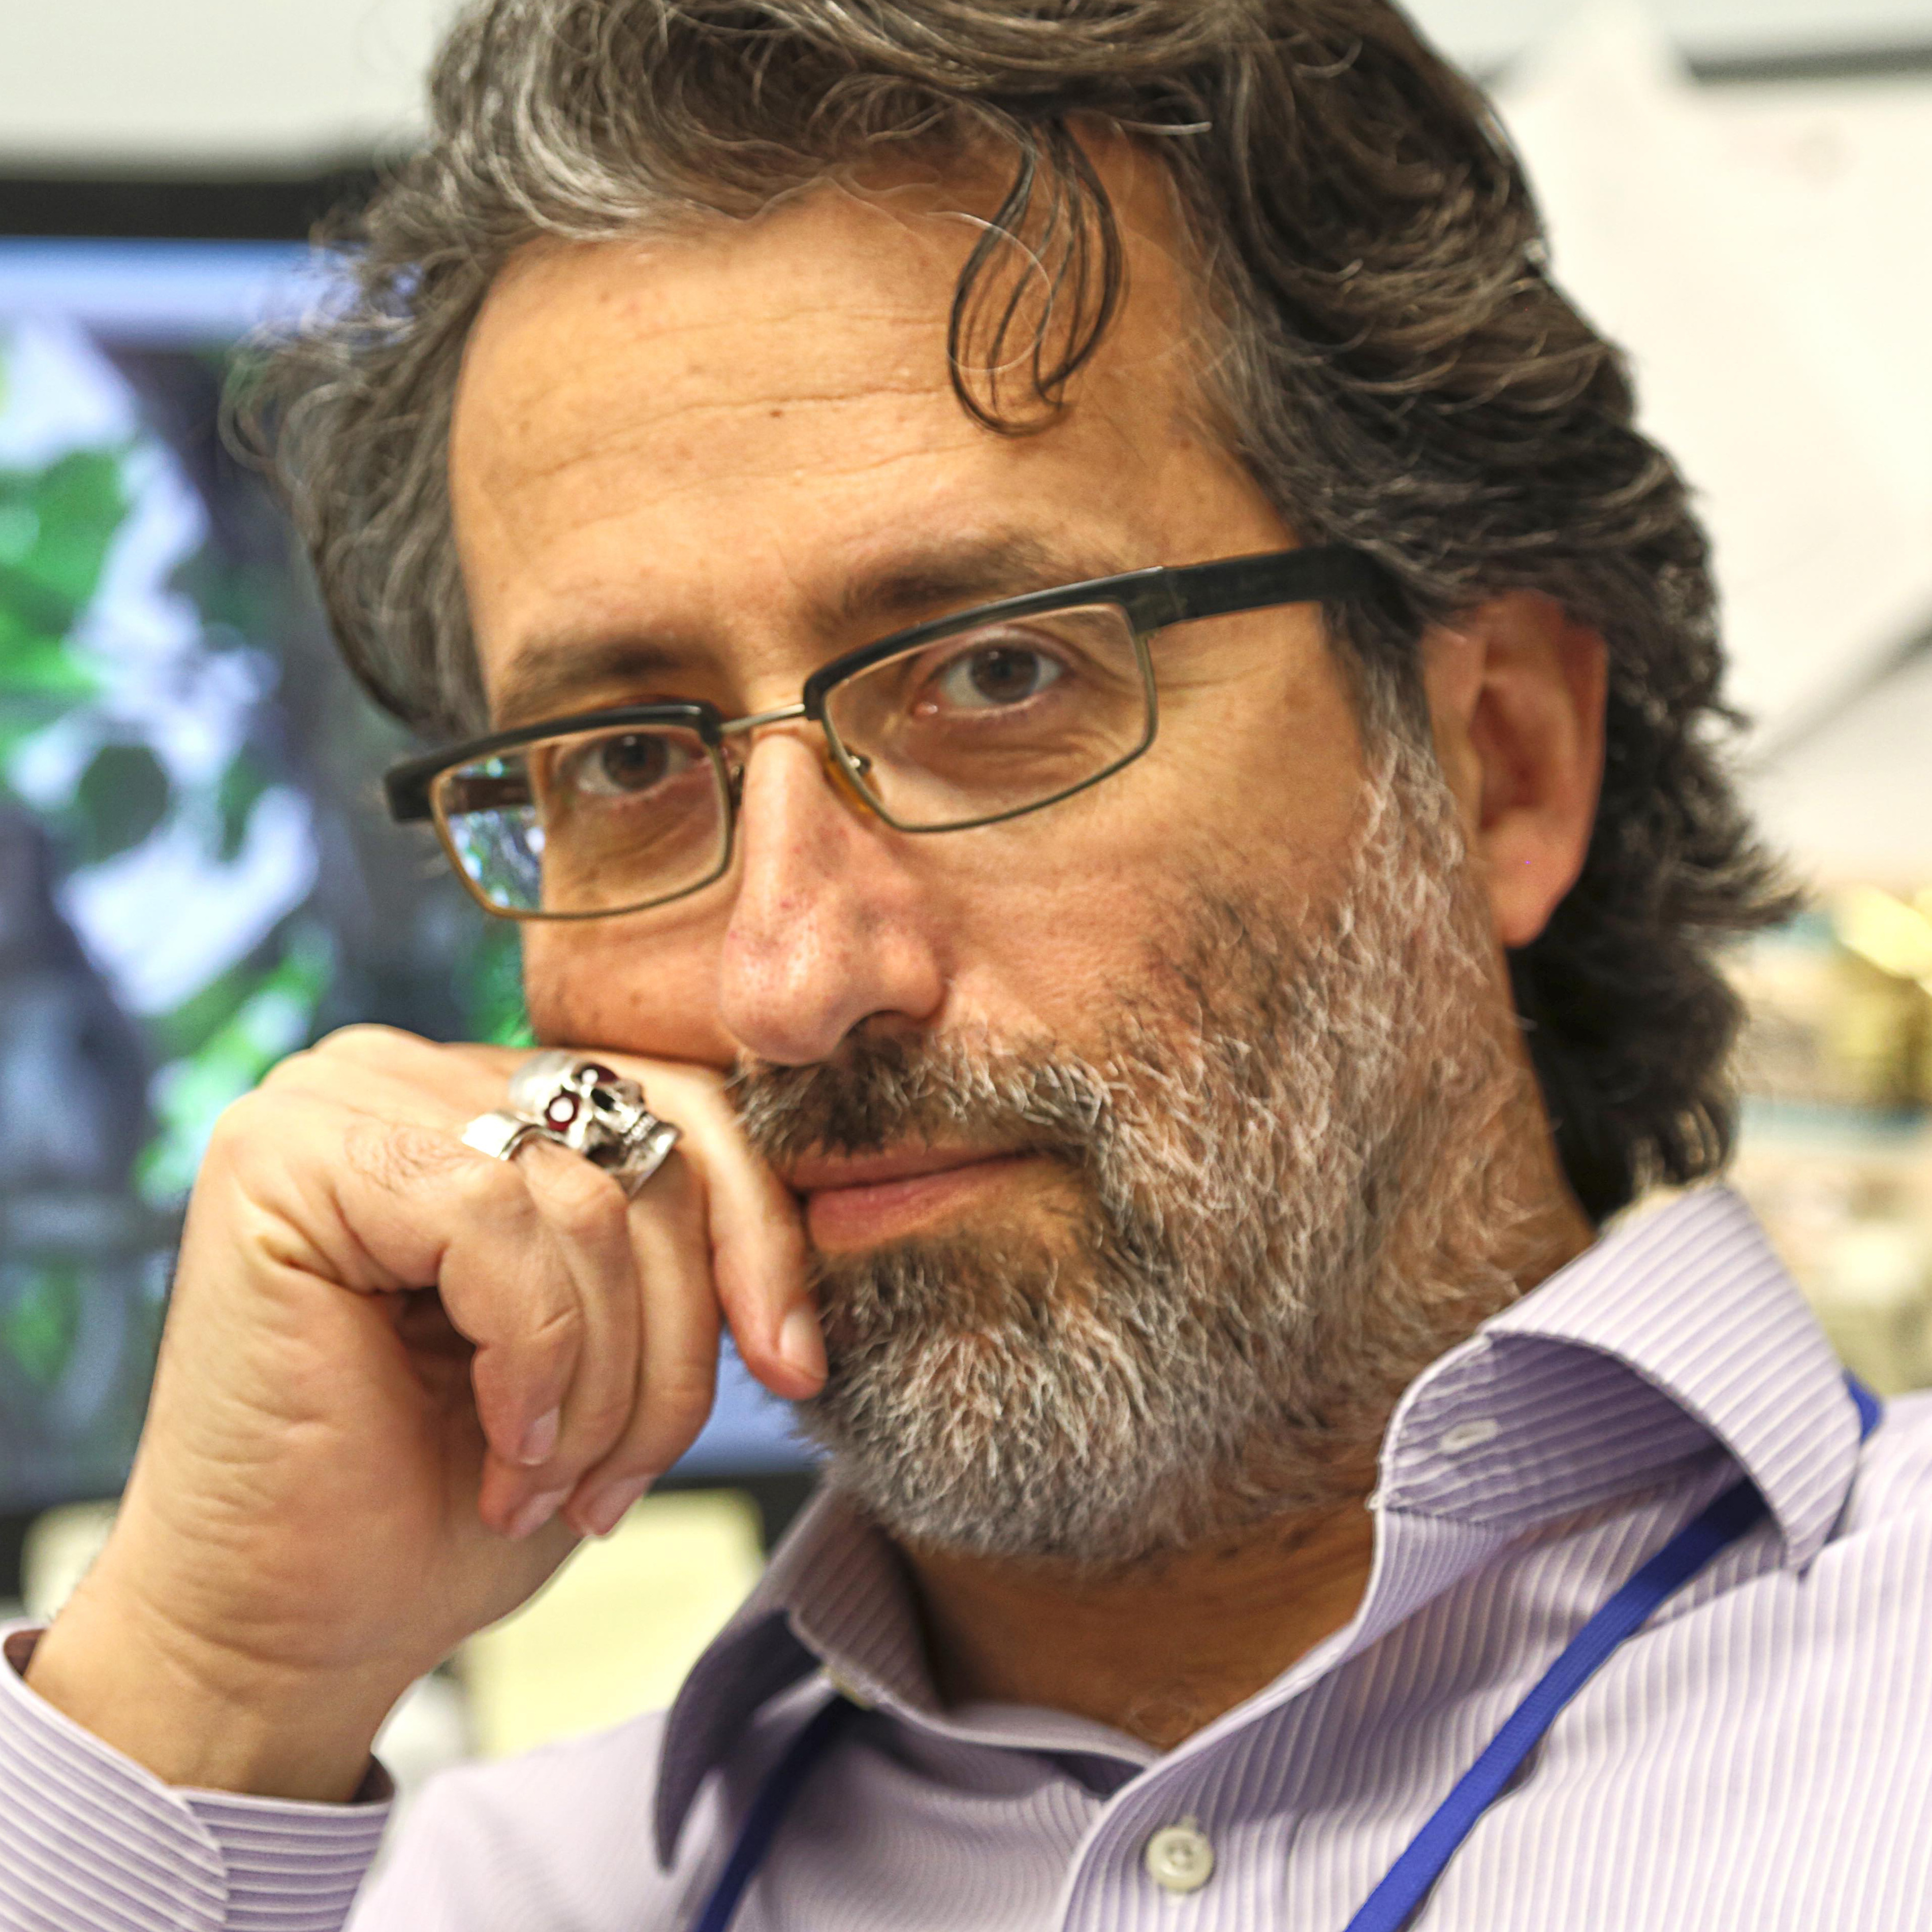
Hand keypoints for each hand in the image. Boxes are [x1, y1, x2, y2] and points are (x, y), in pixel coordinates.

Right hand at [23, 1027, 822, 1799]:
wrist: (289, 1634)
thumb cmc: (451, 1499)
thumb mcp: (617, 1353)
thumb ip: (679, 1249)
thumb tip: (827, 1197)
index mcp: (489, 1101)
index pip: (682, 1107)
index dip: (758, 1239)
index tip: (792, 1371)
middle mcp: (413, 1071)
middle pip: (651, 1147)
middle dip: (676, 1340)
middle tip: (623, 1483)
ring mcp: (342, 1096)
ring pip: (589, 1200)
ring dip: (601, 1380)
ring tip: (547, 1485)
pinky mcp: (287, 1154)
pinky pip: (496, 1218)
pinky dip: (532, 1357)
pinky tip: (499, 1444)